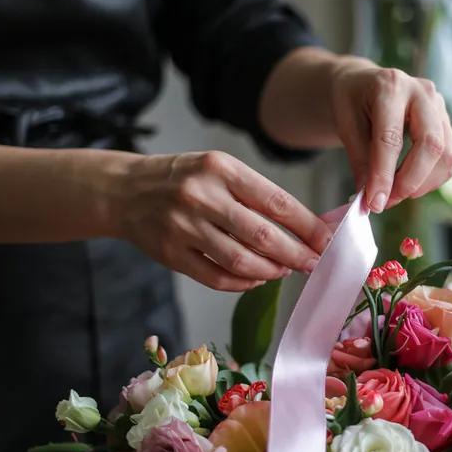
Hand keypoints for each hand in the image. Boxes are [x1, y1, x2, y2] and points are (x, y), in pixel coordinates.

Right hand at [112, 151, 332, 290]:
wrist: (125, 190)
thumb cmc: (183, 179)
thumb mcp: (219, 170)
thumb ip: (255, 195)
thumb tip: (304, 227)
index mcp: (220, 168)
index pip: (276, 202)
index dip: (307, 226)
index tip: (327, 240)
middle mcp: (201, 196)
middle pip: (262, 235)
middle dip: (296, 254)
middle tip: (313, 264)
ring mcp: (183, 226)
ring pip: (241, 260)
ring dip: (271, 270)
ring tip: (284, 270)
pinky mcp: (171, 254)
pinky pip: (217, 277)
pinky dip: (243, 283)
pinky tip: (256, 278)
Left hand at [329, 59, 451, 212]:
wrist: (363, 85)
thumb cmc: (352, 103)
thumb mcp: (345, 126)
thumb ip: (361, 162)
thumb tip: (372, 201)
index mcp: (391, 87)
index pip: (391, 138)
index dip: (384, 175)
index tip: (374, 203)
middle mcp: (422, 92)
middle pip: (431, 146)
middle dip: (409, 182)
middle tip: (386, 202)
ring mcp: (440, 106)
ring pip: (446, 156)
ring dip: (422, 184)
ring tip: (393, 194)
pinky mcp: (446, 122)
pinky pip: (448, 160)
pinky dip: (430, 179)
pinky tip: (407, 183)